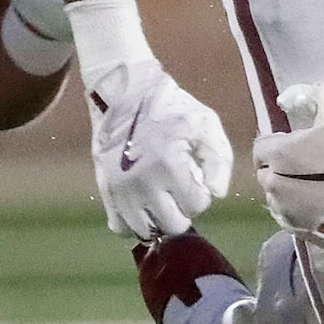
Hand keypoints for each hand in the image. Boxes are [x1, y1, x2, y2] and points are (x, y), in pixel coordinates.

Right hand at [84, 56, 231, 237]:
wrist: (123, 93)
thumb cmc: (171, 108)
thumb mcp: (206, 125)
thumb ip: (219, 162)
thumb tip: (215, 194)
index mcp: (169, 165)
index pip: (196, 206)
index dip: (201, 195)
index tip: (196, 179)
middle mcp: (141, 183)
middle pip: (171, 226)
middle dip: (182, 212)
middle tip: (180, 192)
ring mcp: (120, 188)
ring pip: (143, 231)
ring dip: (158, 221)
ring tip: (163, 200)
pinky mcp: (104, 188)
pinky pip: (118, 225)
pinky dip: (133, 223)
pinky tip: (143, 207)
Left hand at [253, 82, 323, 233]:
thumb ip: (311, 99)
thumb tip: (287, 96)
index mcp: (280, 155)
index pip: (262, 147)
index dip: (280, 143)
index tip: (300, 144)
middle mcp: (274, 185)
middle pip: (267, 172)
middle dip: (281, 166)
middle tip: (308, 163)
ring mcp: (285, 211)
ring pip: (277, 194)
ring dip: (288, 187)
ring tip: (316, 184)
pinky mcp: (299, 229)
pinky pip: (289, 213)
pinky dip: (299, 206)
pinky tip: (320, 201)